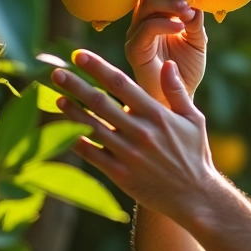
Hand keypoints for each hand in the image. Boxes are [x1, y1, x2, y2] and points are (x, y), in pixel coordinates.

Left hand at [51, 49, 217, 221]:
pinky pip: (92, 155)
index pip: (121, 84)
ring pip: (92, 127)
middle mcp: (140, 132)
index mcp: (157, 115)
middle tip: (56, 73)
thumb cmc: (194, 154)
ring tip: (57, 98)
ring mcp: (128, 154)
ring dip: (72, 112)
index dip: (97, 68)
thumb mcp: (194, 119)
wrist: (194, 196)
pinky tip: (65, 131)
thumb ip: (177, 91)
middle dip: (76, 85)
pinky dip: (77, 142)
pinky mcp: (120, 175)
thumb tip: (167, 63)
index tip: (79, 55)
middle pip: (100, 102)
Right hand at [125, 0, 205, 102]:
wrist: (179, 97)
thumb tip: (195, 2)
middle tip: (188, 0)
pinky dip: (164, 24)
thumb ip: (195, 21)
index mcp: (155, 17)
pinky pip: (145, 29)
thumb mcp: (197, 40)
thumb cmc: (187, 69)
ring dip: (169, 5)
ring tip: (187, 12)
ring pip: (146, 7)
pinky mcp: (134, 50)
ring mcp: (136, 36)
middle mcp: (142, 23)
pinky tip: (180, 27)